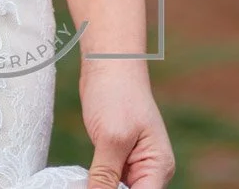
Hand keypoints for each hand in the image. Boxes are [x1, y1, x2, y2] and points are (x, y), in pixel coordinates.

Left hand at [80, 64, 174, 188]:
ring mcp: (133, 166)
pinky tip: (80, 182)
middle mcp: (149, 171)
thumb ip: (105, 177)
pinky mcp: (117, 160)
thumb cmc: (117, 92)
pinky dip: (95, 184)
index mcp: (158, 167)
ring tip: (81, 181)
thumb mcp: (111, 138)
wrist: (108, 63)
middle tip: (84, 184)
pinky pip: (107, 183)